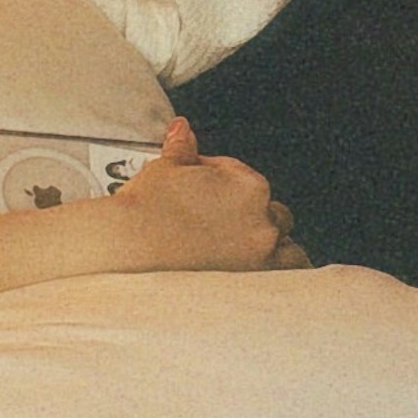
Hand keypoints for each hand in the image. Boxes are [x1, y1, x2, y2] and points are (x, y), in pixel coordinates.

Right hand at [94, 116, 296, 274]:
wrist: (128, 249)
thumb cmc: (144, 212)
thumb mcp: (164, 169)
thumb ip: (181, 149)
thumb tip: (183, 131)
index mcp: (247, 187)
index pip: (244, 178)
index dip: (221, 184)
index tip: (203, 194)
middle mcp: (261, 221)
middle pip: (273, 214)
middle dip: (252, 217)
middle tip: (220, 227)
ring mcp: (261, 256)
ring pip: (289, 251)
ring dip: (274, 250)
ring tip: (246, 257)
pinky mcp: (254, 286)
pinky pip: (285, 282)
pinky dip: (276, 280)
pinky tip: (261, 282)